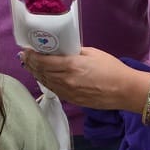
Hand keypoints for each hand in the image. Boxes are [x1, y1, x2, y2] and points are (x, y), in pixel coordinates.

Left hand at [19, 47, 142, 110]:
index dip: (32, 56)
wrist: (125, 90)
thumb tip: (62, 49)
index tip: (26, 50)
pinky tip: (44, 77)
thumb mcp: (92, 53)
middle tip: (25, 56)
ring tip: (31, 66)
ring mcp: (68, 92)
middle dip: (31, 64)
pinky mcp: (72, 100)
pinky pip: (54, 90)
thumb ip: (74, 51)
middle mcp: (66, 80)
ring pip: (46, 82)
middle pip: (42, 72)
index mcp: (71, 65)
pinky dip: (46, 83)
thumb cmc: (111, 68)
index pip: (44, 61)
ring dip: (36, 74)